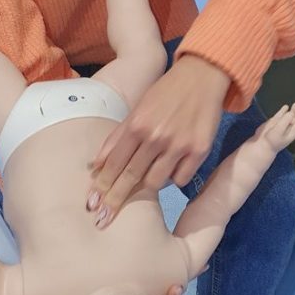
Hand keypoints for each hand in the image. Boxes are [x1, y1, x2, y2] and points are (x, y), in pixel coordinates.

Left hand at [87, 55, 229, 226]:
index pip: (115, 162)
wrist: (201, 76)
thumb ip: (118, 136)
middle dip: (115, 199)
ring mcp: (179, 145)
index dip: (102, 184)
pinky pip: (181, 178)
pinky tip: (172, 168)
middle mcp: (156, 136)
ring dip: (148, 185)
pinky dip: (174, 177)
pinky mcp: (199, 150)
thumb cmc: (165, 93)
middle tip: (103, 217)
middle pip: (131, 176)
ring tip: (147, 179)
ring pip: (156, 181)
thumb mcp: (138, 109)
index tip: (92, 203)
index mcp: (138, 124)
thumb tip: (96, 163)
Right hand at [255, 102, 294, 150]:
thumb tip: (291, 113)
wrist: (261, 145)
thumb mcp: (279, 131)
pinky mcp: (274, 123)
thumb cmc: (271, 141)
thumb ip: (285, 121)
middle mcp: (288, 128)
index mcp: (292, 132)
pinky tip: (285, 107)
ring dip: (293, 110)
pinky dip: (284, 111)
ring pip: (289, 116)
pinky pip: (281, 115)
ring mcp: (281, 125)